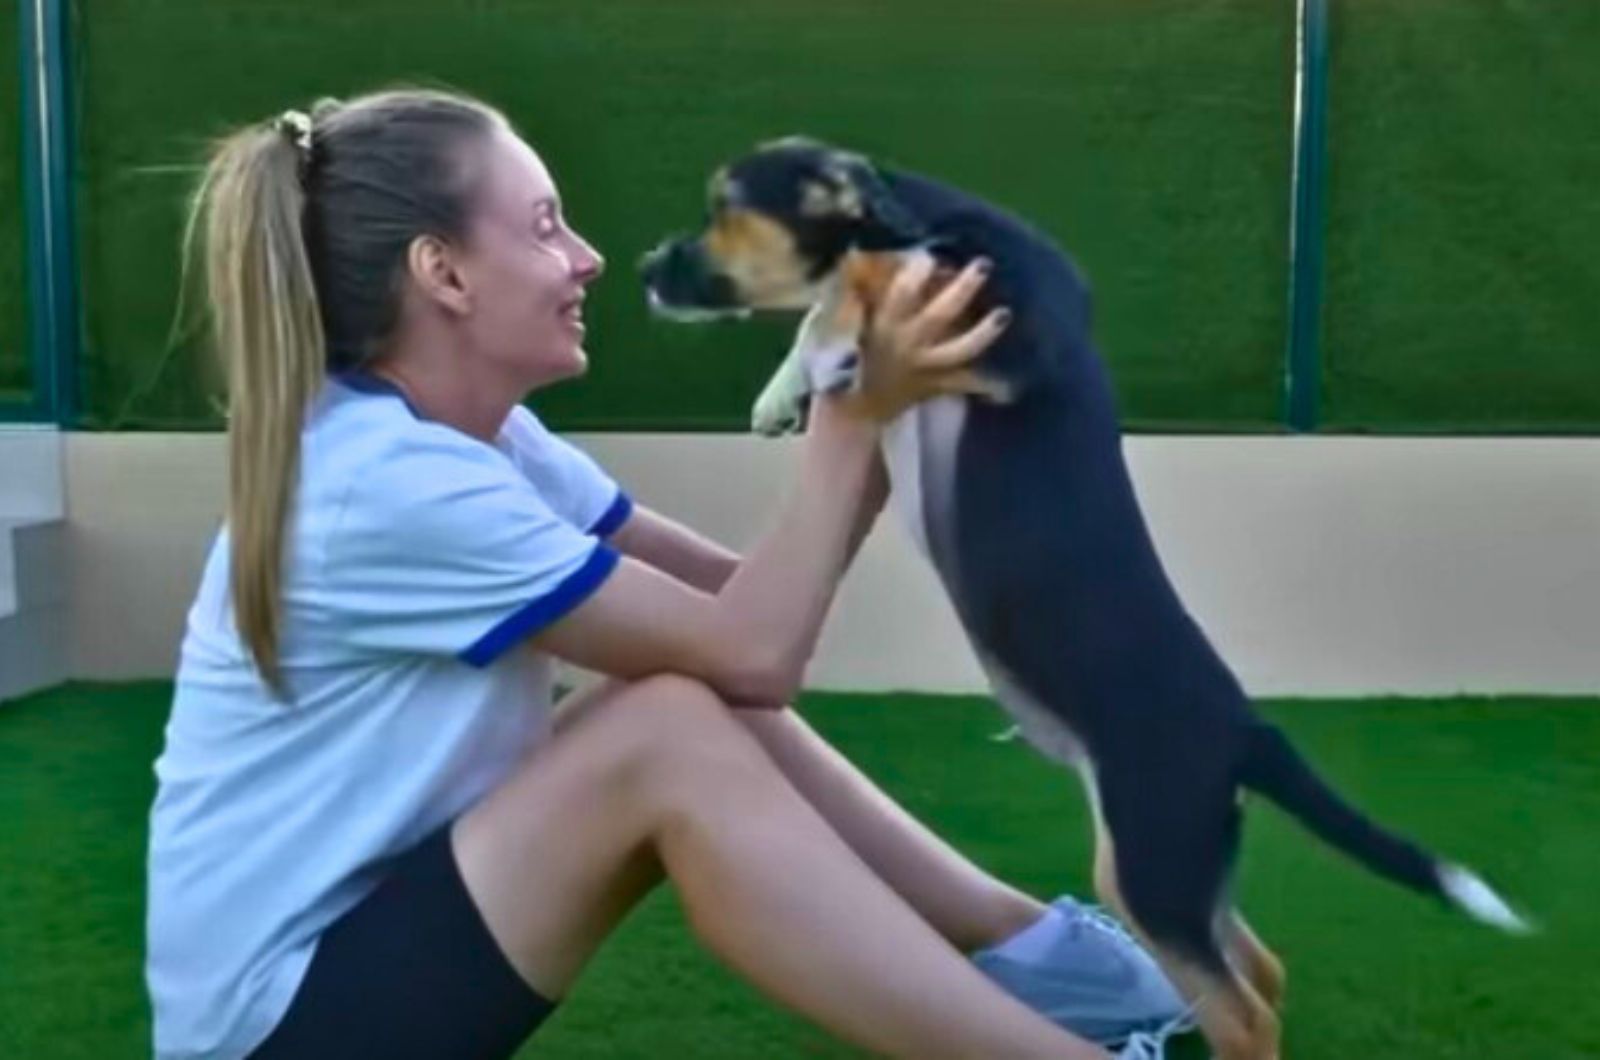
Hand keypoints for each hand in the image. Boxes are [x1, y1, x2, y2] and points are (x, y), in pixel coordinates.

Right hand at [841, 252, 1011, 421]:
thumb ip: (858, 292)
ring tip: (1004, 314)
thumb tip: (859, 253)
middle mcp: (907, 344)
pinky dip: (987, 385)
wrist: (856, 409)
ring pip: (958, 350)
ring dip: (983, 333)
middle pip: (939, 315)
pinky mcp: (935, 386)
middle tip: (984, 265)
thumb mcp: (851, 323)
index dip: (919, 271)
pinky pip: (964, 385)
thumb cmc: (853, 357)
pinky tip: (1011, 385)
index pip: (903, 292)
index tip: (932, 253)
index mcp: (884, 324)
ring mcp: (924, 367)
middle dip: (962, 290)